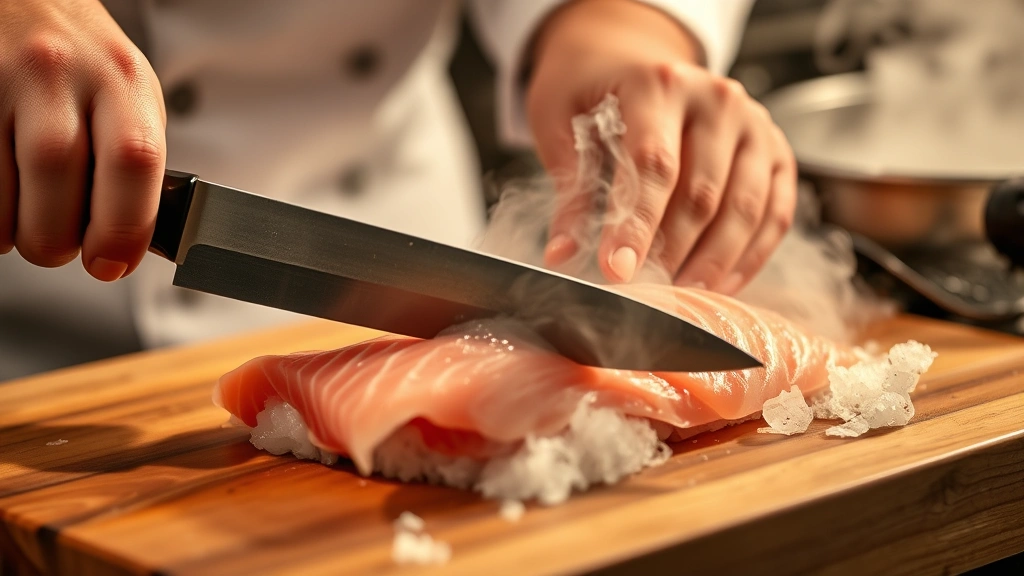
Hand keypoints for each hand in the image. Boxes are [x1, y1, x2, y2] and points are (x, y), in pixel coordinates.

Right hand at [0, 0, 165, 280]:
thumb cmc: (79, 58)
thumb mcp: (127, 94)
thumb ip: (133, 161)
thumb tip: (129, 240)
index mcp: (122, 80)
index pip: (133, 161)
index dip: (123, 226)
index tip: (110, 262)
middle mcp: (60, 73)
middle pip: (57, 177)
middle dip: (56, 237)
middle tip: (57, 245)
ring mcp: (1, 79)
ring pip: (1, 189)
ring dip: (11, 229)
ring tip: (24, 218)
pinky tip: (0, 196)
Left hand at [527, 0, 795, 293]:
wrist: (630, 55)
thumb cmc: (593, 89)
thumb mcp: (559, 121)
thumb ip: (569, 189)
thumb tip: (563, 255)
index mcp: (659, 83)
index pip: (653, 164)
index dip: (636, 225)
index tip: (617, 271)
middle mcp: (716, 98)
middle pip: (701, 193)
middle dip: (671, 254)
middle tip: (644, 296)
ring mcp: (754, 124)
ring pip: (743, 210)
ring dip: (711, 264)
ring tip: (680, 299)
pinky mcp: (776, 151)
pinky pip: (773, 215)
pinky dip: (747, 258)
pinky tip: (719, 285)